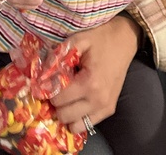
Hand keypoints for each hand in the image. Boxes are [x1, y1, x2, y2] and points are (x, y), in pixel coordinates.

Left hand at [52, 15, 140, 135]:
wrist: (124, 40)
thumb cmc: (100, 39)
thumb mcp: (78, 41)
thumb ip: (58, 57)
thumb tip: (41, 76)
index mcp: (89, 83)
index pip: (58, 99)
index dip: (49, 89)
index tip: (48, 81)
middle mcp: (98, 100)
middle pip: (63, 115)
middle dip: (56, 103)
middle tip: (57, 88)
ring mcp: (105, 107)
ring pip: (74, 125)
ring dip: (66, 113)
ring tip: (66, 97)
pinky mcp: (109, 110)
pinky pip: (86, 126)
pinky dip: (77, 118)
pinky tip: (76, 103)